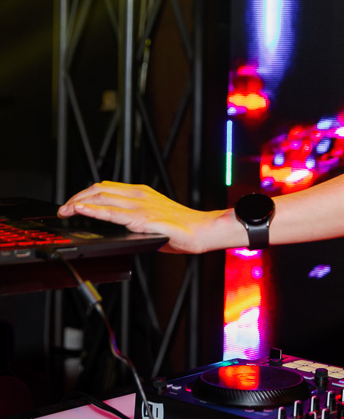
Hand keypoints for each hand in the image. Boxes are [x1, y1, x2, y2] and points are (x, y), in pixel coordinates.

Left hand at [58, 181, 225, 253]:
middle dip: (77, 198)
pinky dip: (93, 210)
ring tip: (67, 210)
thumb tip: (120, 227)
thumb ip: (137, 219)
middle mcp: (139, 195)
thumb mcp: (155, 218)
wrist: (203, 230)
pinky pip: (112, 213)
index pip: (106, 188)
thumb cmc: (184, 228)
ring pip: (101, 198)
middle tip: (65, 209)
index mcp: (142, 193)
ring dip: (79, 203)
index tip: (74, 203)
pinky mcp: (142, 219)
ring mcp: (140, 206)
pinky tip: (82, 212)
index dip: (86, 194)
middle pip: (99, 190)